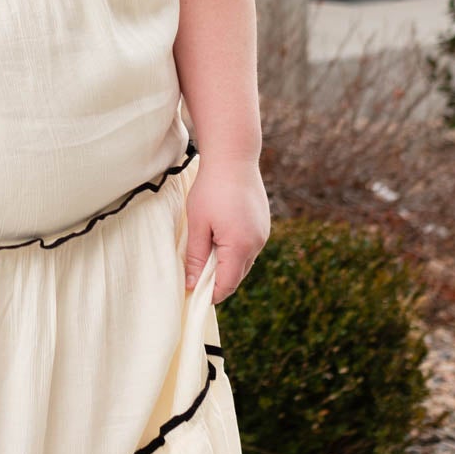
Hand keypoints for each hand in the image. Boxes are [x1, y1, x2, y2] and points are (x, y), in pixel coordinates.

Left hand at [183, 155, 270, 305]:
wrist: (234, 158)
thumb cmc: (211, 189)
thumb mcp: (197, 224)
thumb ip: (195, 256)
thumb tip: (190, 283)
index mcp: (240, 246)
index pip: (227, 284)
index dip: (210, 294)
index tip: (194, 295)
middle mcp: (257, 243)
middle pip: (237, 275)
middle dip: (217, 280)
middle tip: (195, 275)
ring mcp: (263, 233)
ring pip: (244, 261)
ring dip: (227, 264)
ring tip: (205, 253)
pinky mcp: (263, 224)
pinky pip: (250, 246)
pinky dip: (235, 250)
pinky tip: (220, 237)